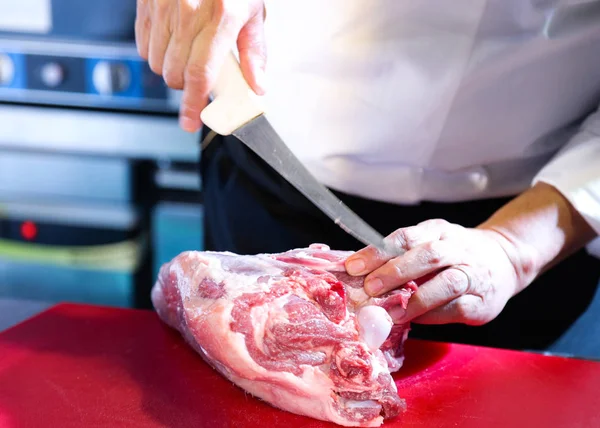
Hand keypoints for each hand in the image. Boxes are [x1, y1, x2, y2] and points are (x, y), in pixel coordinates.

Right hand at [135, 0, 266, 131]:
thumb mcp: (254, 11)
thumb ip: (254, 51)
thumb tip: (257, 84)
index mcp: (222, 16)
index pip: (202, 74)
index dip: (194, 104)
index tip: (191, 122)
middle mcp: (190, 11)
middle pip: (176, 73)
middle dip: (188, 87)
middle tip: (200, 80)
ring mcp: (164, 5)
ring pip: (157, 63)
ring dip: (172, 71)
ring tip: (188, 56)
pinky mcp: (147, 3)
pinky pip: (143, 44)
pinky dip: (156, 54)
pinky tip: (172, 44)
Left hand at [344, 219, 524, 325]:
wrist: (504, 261)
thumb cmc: (453, 254)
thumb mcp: (428, 243)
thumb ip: (399, 256)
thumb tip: (357, 273)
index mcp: (437, 231)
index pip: (405, 237)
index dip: (377, 252)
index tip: (353, 266)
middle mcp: (457, 249)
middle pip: (426, 255)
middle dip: (395, 272)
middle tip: (369, 287)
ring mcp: (473, 274)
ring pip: (447, 282)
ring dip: (416, 299)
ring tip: (391, 311)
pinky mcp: (482, 301)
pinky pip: (457, 308)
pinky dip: (433, 314)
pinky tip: (414, 319)